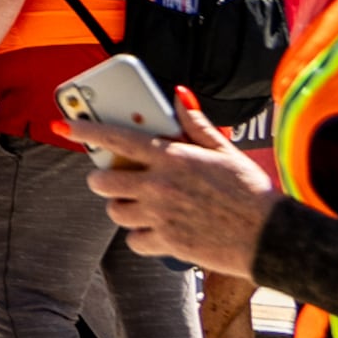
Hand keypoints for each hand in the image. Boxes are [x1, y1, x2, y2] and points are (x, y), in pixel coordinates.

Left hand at [76, 92, 279, 275]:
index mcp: (172, 157)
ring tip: (139, 205)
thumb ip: (196, 124)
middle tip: (115, 180)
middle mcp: (160, 185)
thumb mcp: (225, 150)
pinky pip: (133, 240)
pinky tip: (155, 230)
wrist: (274, 236)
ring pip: (114, 211)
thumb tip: (178, 94)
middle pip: (102, 180)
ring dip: (121, 208)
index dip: (84, 130)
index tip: (63, 125)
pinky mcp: (168, 243)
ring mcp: (161, 215)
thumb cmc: (251, 191)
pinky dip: (139, 237)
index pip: (116, 138)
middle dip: (102, 179)